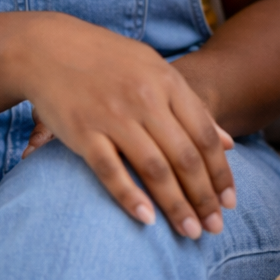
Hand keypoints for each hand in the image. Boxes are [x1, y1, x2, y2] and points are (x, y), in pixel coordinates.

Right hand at [14, 19, 237, 239]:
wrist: (49, 47)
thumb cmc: (108, 60)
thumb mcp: (155, 70)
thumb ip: (190, 106)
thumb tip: (229, 143)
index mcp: (167, 82)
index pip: (204, 135)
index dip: (220, 172)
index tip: (230, 201)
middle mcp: (144, 99)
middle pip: (184, 157)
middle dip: (204, 197)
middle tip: (215, 227)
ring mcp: (113, 115)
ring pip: (154, 169)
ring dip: (176, 205)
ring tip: (190, 232)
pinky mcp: (82, 131)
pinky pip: (110, 171)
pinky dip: (130, 197)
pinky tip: (148, 219)